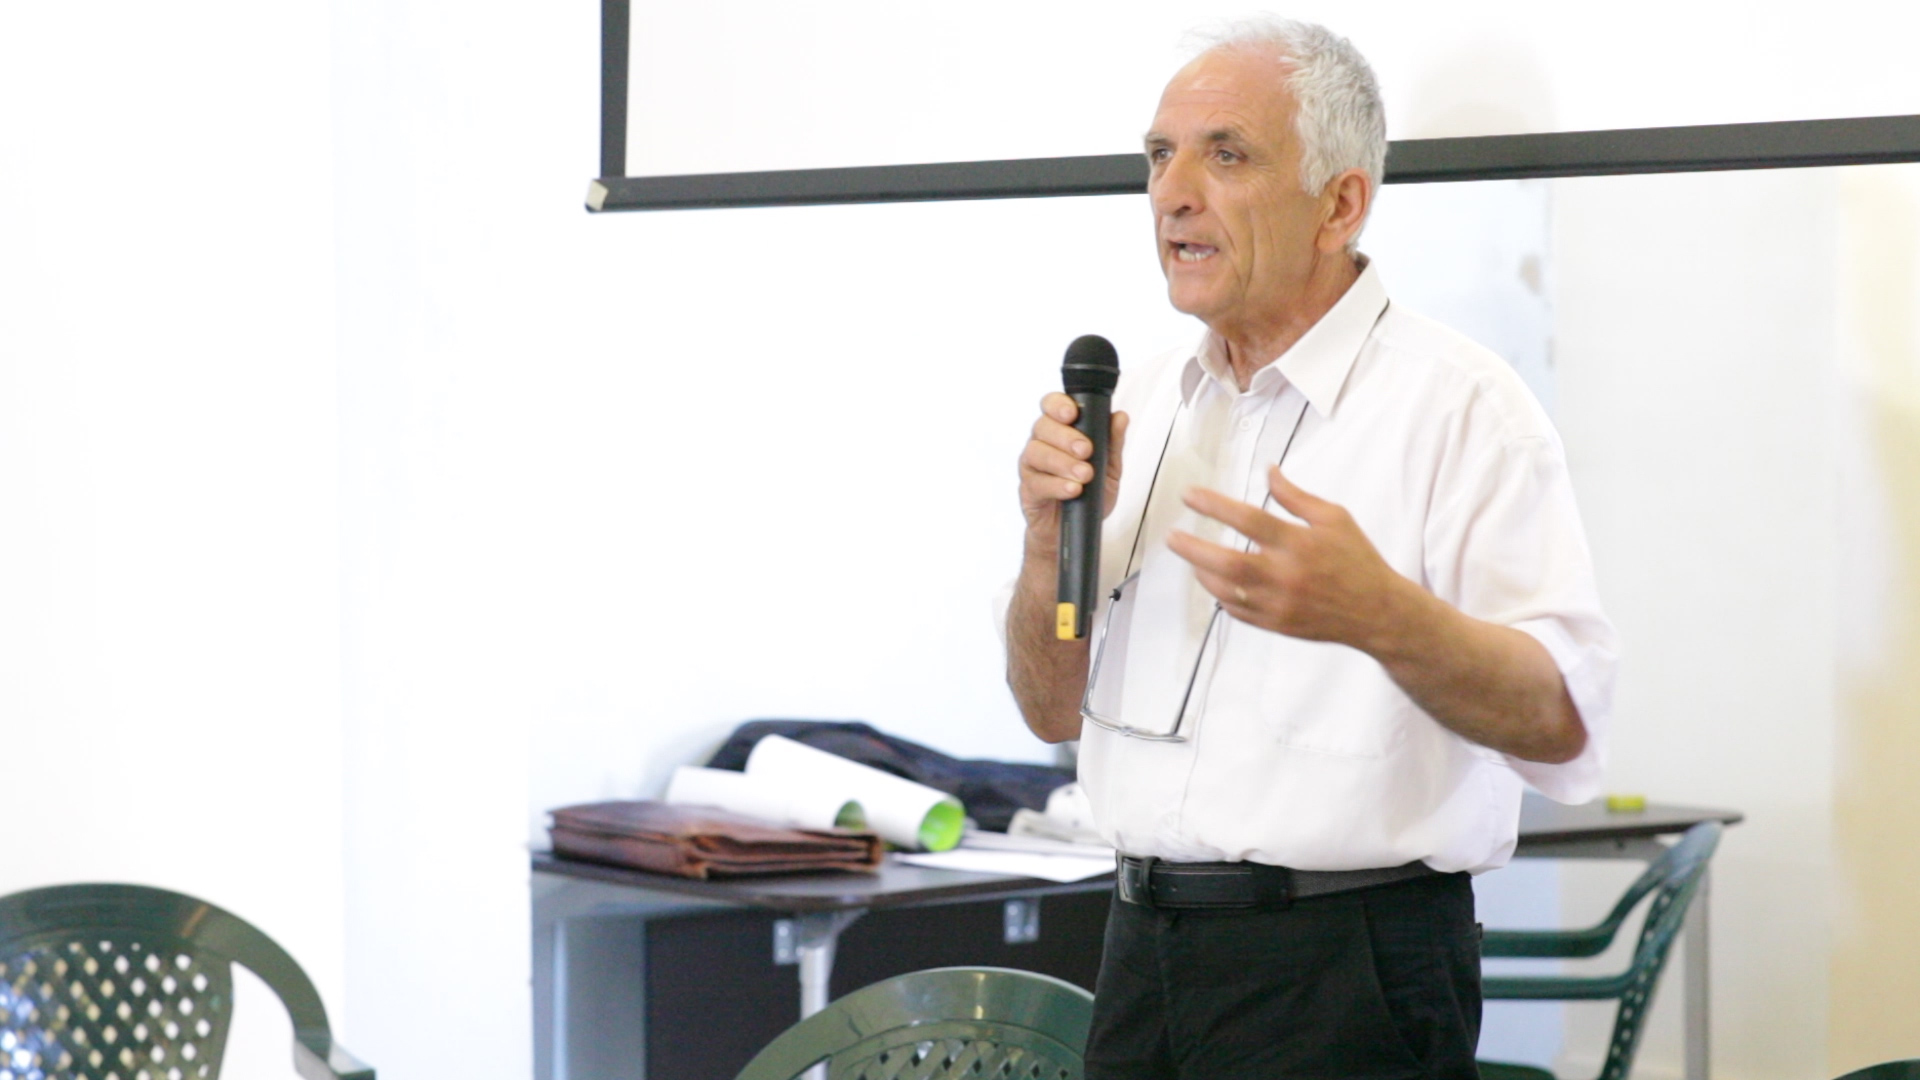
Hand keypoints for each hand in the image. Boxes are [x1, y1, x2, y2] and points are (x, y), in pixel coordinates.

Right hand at [1017, 393, 1129, 552]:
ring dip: (1063, 462)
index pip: (1051, 406)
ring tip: (1083, 475)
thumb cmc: (1088, 495)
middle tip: (1086, 450)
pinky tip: (1072, 489)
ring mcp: (1032, 467)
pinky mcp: (1028, 490)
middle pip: (1043, 427)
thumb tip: (1120, 417)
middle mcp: (1042, 444)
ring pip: (1036, 452)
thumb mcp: (1109, 468)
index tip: (1073, 413)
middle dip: (1066, 437)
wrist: (1074, 530)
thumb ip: (1112, 443)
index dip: (1058, 405)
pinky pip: (1036, 482)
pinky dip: (1056, 485)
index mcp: (1060, 432)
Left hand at [1166, 466, 1408, 650]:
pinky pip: (1238, 611)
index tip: (1189, 495)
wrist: (1377, 612)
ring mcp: (1279, 604)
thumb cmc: (1357, 558)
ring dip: (1203, 573)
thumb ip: (1296, 496)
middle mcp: (1286, 575)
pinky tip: (1216, 582)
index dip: (1214, 505)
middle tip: (1171, 536)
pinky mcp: (1277, 625)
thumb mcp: (1334, 518)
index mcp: (1299, 543)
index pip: (1248, 519)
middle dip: (1193, 548)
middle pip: (1227, 561)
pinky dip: (1222, 596)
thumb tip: (1268, 470)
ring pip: (1226, 590)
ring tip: (1192, 557)